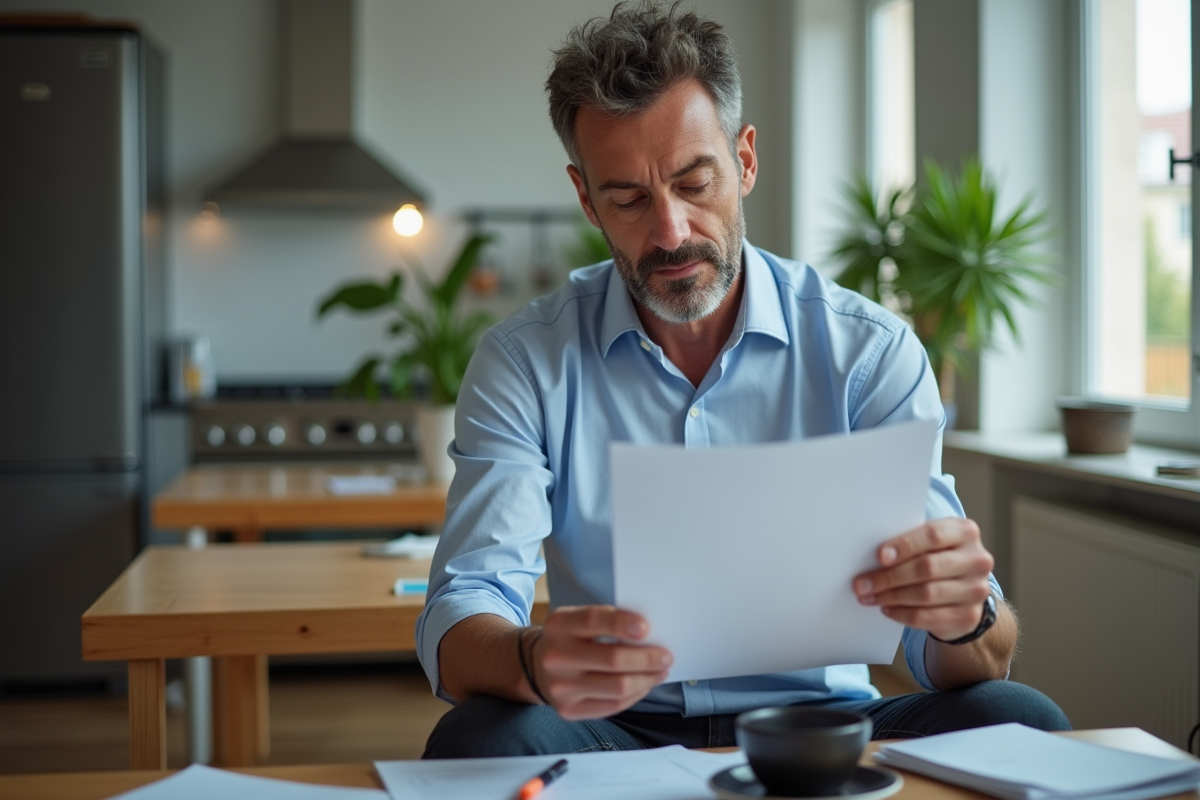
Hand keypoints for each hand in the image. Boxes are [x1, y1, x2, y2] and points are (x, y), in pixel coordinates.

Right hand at [530, 605, 671, 720]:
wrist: (538, 666)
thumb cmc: (571, 638)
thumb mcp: (578, 619)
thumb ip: (607, 621)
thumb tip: (650, 633)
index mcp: (559, 626)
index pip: (592, 621)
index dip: (620, 624)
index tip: (645, 627)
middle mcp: (556, 657)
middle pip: (612, 659)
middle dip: (646, 658)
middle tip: (666, 656)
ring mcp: (561, 687)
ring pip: (617, 687)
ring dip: (646, 679)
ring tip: (660, 671)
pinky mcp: (569, 710)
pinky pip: (613, 706)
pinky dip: (636, 694)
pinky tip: (644, 684)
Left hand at [853, 518, 993, 642]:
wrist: (965, 590)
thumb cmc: (938, 557)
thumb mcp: (930, 542)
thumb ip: (909, 542)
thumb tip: (874, 556)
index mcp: (965, 532)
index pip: (934, 535)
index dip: (905, 545)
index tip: (880, 556)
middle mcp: (977, 560)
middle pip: (927, 567)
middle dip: (889, 576)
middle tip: (862, 583)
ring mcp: (977, 590)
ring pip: (926, 594)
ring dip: (891, 597)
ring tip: (869, 596)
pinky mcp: (968, 616)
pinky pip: (928, 617)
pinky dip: (902, 614)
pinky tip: (887, 608)